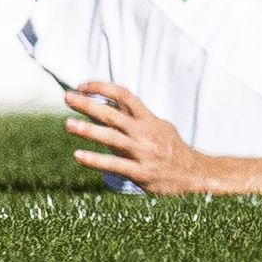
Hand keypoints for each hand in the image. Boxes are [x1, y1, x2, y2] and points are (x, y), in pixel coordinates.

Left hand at [64, 83, 206, 194]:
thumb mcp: (157, 126)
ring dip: (87, 130)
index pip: (123, 94)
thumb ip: (132, 118)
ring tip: (67, 124)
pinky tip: (78, 155)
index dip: (101, 87)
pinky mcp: (141, 173)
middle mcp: (145, 132)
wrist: (195, 174)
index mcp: (148, 118)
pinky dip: (95, 160)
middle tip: (67, 97)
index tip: (82, 86)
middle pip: (112, 113)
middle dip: (88, 104)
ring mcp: (143, 152)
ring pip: (111, 138)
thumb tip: (104, 105)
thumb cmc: (170, 148)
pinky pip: (114, 165)